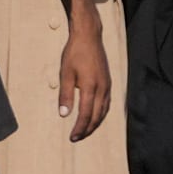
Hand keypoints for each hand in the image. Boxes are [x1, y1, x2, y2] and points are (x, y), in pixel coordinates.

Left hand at [59, 25, 111, 140]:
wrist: (89, 36)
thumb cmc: (75, 52)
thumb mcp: (65, 73)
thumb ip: (65, 95)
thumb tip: (64, 114)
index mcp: (90, 86)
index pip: (86, 114)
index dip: (79, 128)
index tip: (72, 137)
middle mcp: (102, 88)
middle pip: (97, 116)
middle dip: (87, 129)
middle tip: (76, 138)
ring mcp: (107, 85)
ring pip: (104, 111)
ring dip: (94, 123)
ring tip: (84, 130)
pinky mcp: (108, 81)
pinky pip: (106, 103)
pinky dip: (100, 114)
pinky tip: (94, 116)